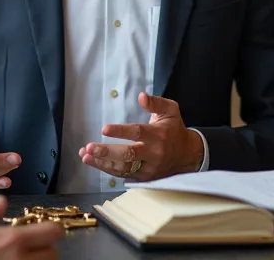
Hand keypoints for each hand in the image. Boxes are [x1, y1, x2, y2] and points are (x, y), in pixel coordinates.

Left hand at [79, 92, 202, 180]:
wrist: (187, 154)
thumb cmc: (174, 129)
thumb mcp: (170, 110)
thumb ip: (156, 103)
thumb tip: (141, 96)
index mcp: (159, 134)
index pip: (137, 133)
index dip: (120, 131)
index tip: (104, 129)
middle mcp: (154, 153)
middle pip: (128, 155)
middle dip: (107, 152)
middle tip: (89, 147)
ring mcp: (149, 167)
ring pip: (124, 168)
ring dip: (102, 163)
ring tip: (85, 156)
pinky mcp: (144, 177)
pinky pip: (124, 174)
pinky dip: (108, 169)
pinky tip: (94, 162)